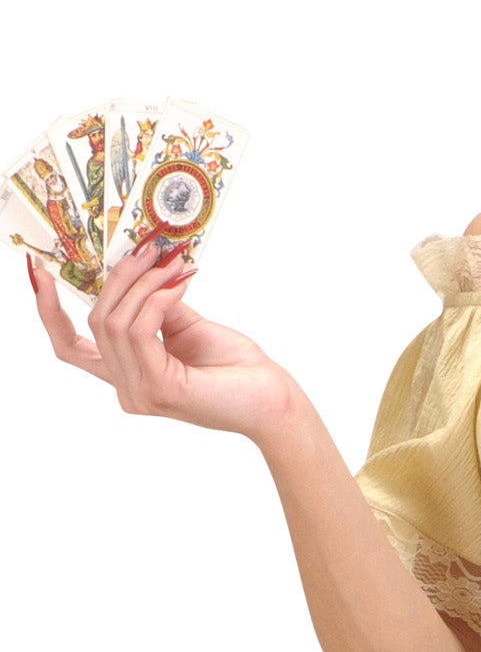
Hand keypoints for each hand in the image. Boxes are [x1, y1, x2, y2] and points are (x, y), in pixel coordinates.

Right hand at [28, 239, 298, 444]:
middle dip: (119, 278)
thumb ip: (158, 305)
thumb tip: (139, 269)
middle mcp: (126, 389)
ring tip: (173, 265)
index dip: (47, 309)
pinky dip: (157, 300)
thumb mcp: (189, 327)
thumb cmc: (239, 369)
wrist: (274, 401)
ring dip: (143, 284)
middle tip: (150, 250)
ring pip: (114, 322)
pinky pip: (140, 330)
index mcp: (127, 375)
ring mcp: (139, 393)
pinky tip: (180, 286)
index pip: (69, 346)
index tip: (37, 269)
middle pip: (93, 322)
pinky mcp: (159, 389)